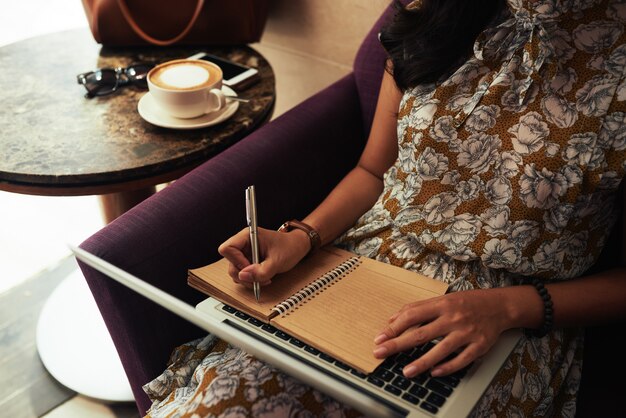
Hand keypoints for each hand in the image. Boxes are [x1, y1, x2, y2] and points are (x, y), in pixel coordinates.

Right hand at [218, 227, 309, 287]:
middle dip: (244, 275)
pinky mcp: (248, 261)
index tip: (250, 268)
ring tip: (264, 278)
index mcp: (248, 236)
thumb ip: (260, 271)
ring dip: (249, 280)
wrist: (297, 247)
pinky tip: (263, 277)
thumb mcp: (277, 261)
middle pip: (230, 263)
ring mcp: (245, 253)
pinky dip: (252, 280)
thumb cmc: (289, 247)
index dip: (235, 261)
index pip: (227, 248)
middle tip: (259, 278)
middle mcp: (244, 244)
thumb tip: (243, 276)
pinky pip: (243, 274)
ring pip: (236, 271)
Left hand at [373, 288, 513, 377]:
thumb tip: (392, 320)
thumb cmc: (466, 303)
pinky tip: (434, 372)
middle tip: (380, 353)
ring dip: (421, 362)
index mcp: (441, 304)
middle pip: (421, 333)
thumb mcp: (442, 300)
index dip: (393, 327)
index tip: (379, 338)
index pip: (411, 315)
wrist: (499, 306)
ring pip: (441, 350)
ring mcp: (466, 333)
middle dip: (398, 344)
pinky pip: (461, 360)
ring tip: (406, 371)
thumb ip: (418, 309)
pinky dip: (448, 367)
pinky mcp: (479, 346)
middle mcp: (452, 318)